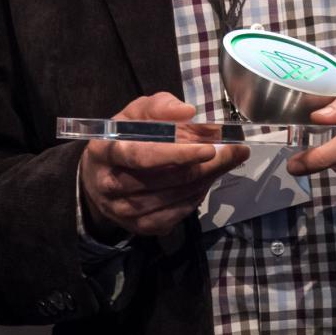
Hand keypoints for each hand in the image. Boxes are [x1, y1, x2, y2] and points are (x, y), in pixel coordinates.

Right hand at [79, 92, 249, 238]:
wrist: (100, 177)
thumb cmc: (123, 138)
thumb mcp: (135, 114)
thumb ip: (160, 107)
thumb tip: (188, 112)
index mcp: (104, 151)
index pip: (141, 156)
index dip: (176, 154)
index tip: (209, 148)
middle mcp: (110, 185)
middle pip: (165, 180)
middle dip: (205, 166)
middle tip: (235, 152)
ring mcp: (123, 210)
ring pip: (174, 198)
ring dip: (205, 180)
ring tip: (223, 162)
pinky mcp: (139, 227)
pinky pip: (176, 214)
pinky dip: (197, 197)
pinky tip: (205, 180)